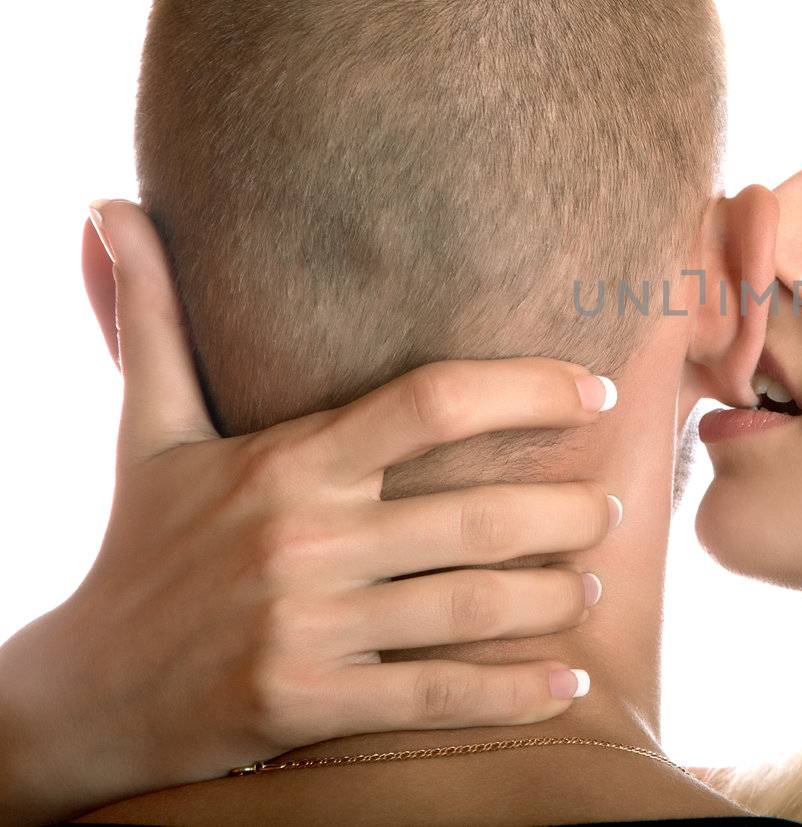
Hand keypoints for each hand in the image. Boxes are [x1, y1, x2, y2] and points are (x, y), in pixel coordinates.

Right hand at [0, 199, 620, 826]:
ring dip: (553, 595)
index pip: (431, 402)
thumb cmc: (141, 546)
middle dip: (566, 511)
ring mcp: (307, 627)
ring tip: (589, 580)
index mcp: (285, 463)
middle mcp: (302, 539)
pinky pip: (437, 695)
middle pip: (475, 515)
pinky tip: (568, 679)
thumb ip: (150, 319)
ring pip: (472, 606)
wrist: (86, 691)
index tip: (596, 391)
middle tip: (610, 507)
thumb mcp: (147, 430)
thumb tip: (109, 203)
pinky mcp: (308, 703)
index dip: (529, 388)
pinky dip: (515, 692)